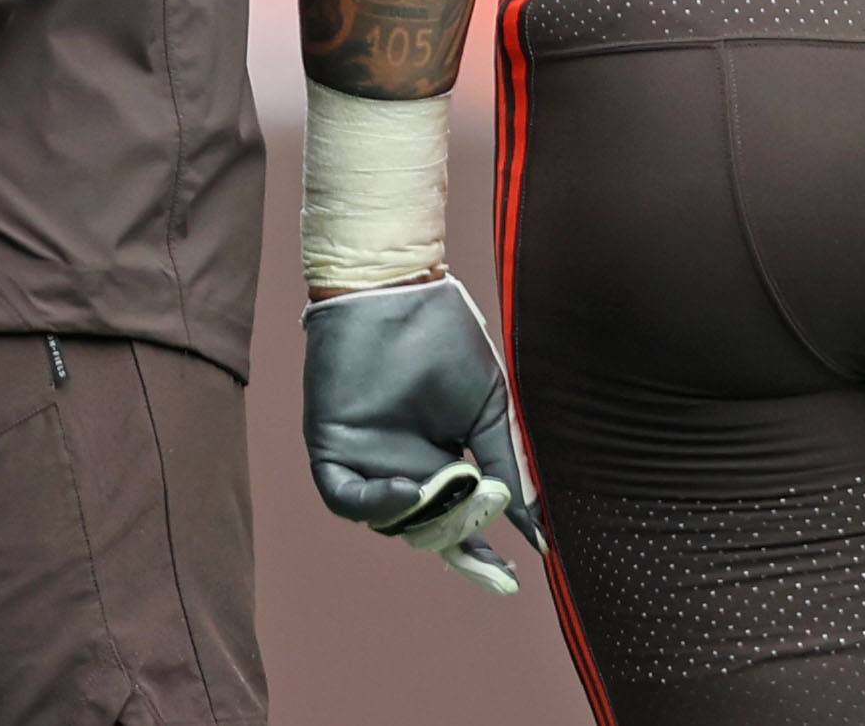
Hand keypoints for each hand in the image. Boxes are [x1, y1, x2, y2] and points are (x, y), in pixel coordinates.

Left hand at [302, 273, 542, 592]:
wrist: (400, 288)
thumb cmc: (446, 339)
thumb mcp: (490, 412)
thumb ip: (507, 469)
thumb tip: (534, 528)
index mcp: (438, 459)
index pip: (456, 520)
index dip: (480, 550)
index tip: (510, 576)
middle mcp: (400, 464)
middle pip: (424, 529)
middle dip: (457, 541)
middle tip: (485, 538)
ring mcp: (364, 457)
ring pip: (388, 521)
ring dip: (422, 522)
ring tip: (453, 495)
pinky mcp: (331, 444)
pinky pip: (342, 495)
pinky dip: (372, 505)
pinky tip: (406, 491)